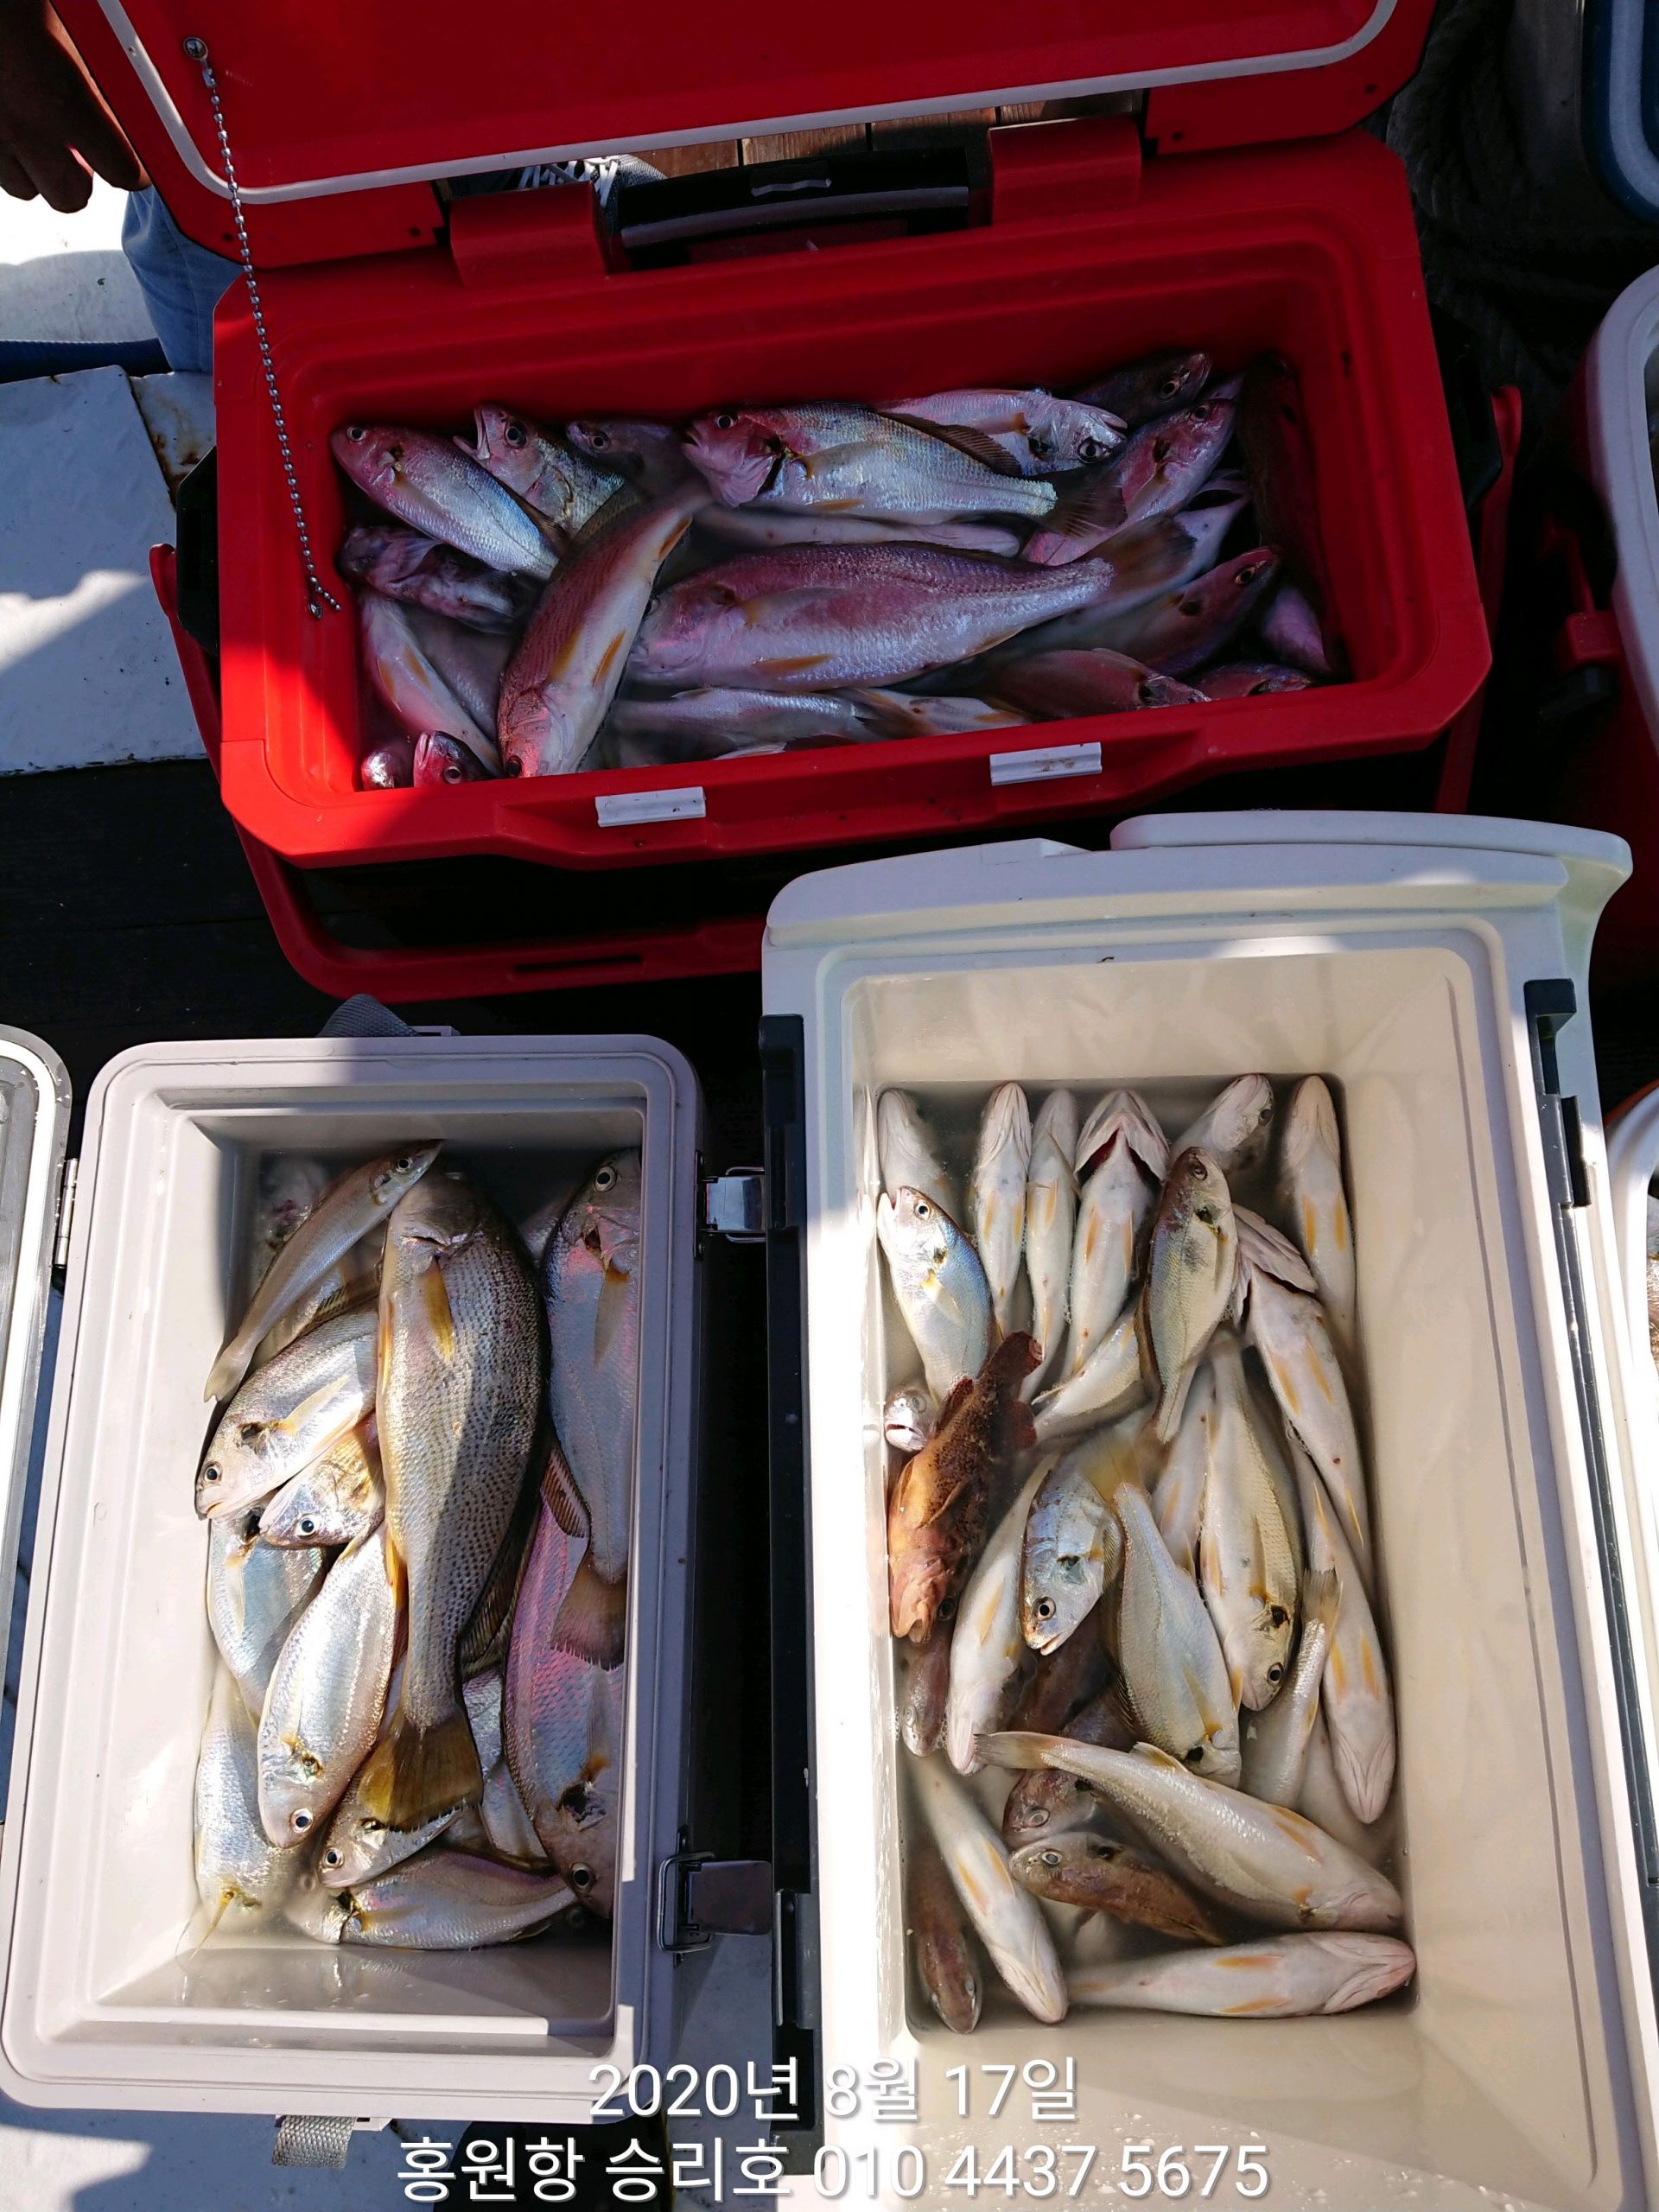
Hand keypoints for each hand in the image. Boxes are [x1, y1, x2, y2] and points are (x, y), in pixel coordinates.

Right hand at [0, 0, 146, 209]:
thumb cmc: (16, 5)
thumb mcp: (71, 31)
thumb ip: (98, 81)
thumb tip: (127, 117)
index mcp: (61, 97)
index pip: (120, 170)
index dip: (134, 171)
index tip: (135, 167)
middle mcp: (22, 125)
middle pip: (69, 198)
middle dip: (82, 182)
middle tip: (85, 156)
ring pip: (25, 188)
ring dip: (39, 171)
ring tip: (41, 137)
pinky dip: (7, 157)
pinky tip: (11, 124)